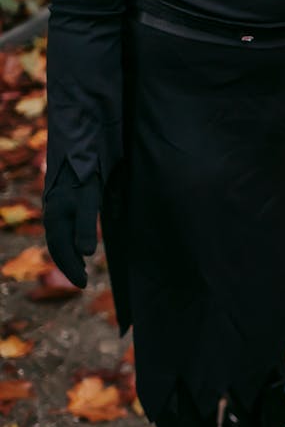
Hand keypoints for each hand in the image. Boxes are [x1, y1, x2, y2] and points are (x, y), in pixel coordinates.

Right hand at [42, 166, 100, 287]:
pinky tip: (78, 243)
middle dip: (68, 264)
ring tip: (79, 267)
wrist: (80, 142)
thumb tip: (85, 254)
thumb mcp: (90, 199)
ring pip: (58, 235)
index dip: (71, 268)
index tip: (83, 284)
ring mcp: (56, 204)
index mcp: (57, 216)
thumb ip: (86, 225)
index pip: (61, 250)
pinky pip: (62, 225)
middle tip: (82, 282)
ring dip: (67, 253)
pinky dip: (68, 239)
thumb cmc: (86, 172)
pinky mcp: (63, 198)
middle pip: (57, 245)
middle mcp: (53, 212)